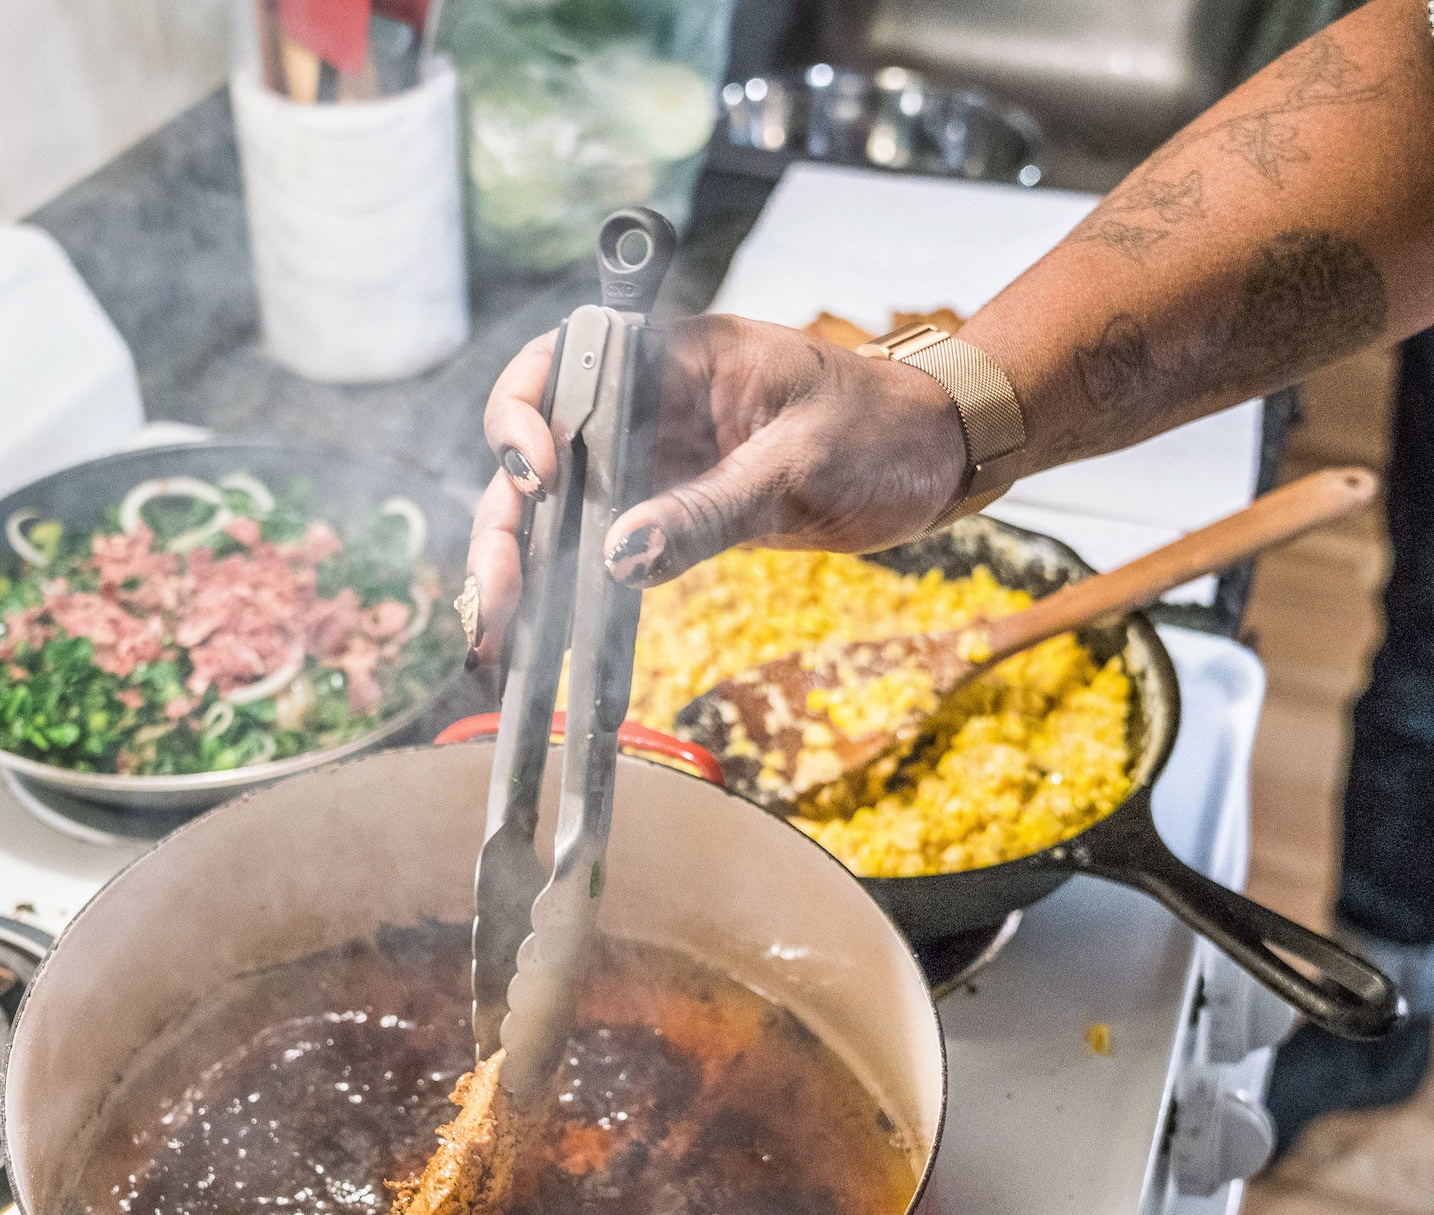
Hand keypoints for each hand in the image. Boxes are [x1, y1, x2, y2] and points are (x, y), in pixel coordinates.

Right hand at [463, 313, 964, 660]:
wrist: (936, 455)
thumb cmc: (883, 429)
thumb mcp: (800, 467)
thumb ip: (711, 510)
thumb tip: (621, 558)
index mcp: (675, 356)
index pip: (562, 364)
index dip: (524, 414)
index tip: (536, 475)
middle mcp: (651, 402)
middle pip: (542, 448)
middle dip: (506, 520)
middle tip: (497, 593)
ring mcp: (658, 457)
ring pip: (562, 506)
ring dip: (524, 564)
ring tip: (498, 633)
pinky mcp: (674, 508)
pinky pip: (607, 544)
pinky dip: (574, 588)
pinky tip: (545, 638)